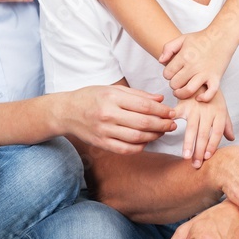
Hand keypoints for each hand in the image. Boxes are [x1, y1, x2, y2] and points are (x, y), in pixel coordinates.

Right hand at [58, 86, 175, 154]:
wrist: (66, 112)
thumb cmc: (91, 97)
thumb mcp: (112, 89)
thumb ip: (137, 94)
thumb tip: (160, 100)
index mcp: (111, 97)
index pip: (144, 106)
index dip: (162, 110)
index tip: (172, 112)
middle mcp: (107, 114)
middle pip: (143, 123)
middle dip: (162, 124)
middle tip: (172, 124)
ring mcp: (104, 131)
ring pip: (137, 138)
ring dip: (154, 136)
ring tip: (161, 132)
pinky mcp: (101, 143)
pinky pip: (126, 149)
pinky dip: (139, 147)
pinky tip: (145, 141)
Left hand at [159, 29, 234, 100]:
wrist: (222, 37)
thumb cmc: (201, 39)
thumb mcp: (182, 39)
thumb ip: (168, 48)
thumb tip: (161, 61)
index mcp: (184, 56)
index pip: (167, 74)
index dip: (167, 75)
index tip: (172, 73)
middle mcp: (193, 66)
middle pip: (175, 84)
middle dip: (173, 84)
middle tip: (177, 81)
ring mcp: (205, 73)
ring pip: (188, 91)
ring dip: (182, 94)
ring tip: (181, 91)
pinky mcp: (216, 78)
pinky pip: (210, 93)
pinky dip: (203, 98)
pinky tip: (198, 97)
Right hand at [173, 89, 234, 167]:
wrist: (201, 76)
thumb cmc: (211, 95)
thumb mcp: (222, 108)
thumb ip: (226, 124)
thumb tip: (231, 138)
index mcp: (219, 114)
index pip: (217, 133)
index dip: (212, 145)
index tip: (207, 157)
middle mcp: (208, 112)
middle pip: (204, 134)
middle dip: (199, 150)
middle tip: (195, 164)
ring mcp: (195, 108)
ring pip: (192, 128)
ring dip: (188, 143)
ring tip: (185, 156)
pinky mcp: (183, 103)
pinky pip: (177, 114)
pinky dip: (171, 122)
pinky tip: (168, 131)